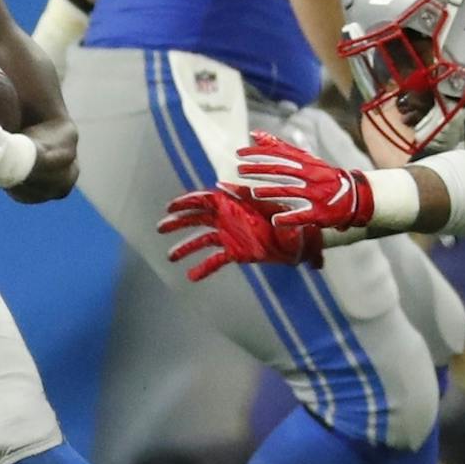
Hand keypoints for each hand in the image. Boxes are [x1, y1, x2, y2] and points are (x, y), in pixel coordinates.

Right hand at [157, 186, 323, 280]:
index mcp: (234, 203)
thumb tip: (226, 187)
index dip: (186, 203)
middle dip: (178, 223)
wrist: (304, 238)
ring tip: (171, 256)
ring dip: (186, 247)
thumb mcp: (273, 205)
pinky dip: (204, 268)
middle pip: (197, 219)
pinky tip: (191, 276)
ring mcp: (231, 235)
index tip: (170, 208)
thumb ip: (247, 197)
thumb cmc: (288, 215)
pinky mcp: (237, 252)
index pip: (205, 200)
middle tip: (160, 228)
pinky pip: (215, 260)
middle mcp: (228, 218)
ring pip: (202, 240)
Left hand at [231, 130, 375, 231]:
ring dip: (271, 192)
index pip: (278, 155)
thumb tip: (254, 134)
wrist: (353, 195)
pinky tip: (275, 220)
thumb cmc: (322, 175)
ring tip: (254, 193)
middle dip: (258, 170)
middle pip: (281, 171)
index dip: (258, 154)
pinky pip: (302, 215)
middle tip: (239, 170)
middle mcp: (310, 176)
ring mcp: (315, 195)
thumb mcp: (304, 159)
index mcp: (306, 163)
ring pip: (290, 192)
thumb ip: (279, 147)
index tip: (239, 154)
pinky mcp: (319, 213)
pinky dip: (289, 218)